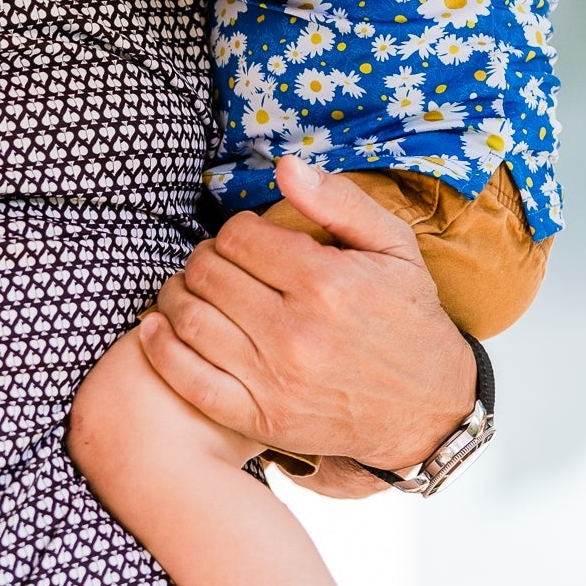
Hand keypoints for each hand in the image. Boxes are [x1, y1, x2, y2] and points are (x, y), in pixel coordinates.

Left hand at [138, 156, 474, 476]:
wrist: (428, 407)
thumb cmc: (407, 318)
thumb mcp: (394, 247)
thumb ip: (338, 201)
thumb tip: (285, 166)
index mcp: (325, 283)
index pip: (239, 237)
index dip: (235, 231)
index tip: (247, 240)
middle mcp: (295, 332)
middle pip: (208, 274)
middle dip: (205, 258)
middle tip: (217, 263)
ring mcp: (274, 380)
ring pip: (190, 319)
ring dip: (176, 294)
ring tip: (189, 288)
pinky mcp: (260, 419)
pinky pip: (189, 380)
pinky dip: (160, 349)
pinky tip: (157, 327)